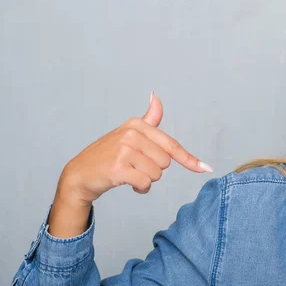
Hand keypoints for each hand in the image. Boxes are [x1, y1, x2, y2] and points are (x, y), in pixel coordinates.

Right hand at [57, 91, 212, 205]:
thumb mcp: (129, 133)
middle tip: (135, 167)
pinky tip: (128, 184)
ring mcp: (124, 150)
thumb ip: (148, 118)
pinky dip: (140, 189)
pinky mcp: (118, 168)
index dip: (189, 159)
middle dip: (154, 170)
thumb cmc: (109, 154)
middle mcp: (131, 134)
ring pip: (156, 175)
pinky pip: (145, 184)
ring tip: (129, 175)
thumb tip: (156, 96)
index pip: (171, 145)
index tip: (205, 169)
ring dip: (146, 181)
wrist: (80, 174)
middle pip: (165, 163)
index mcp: (137, 125)